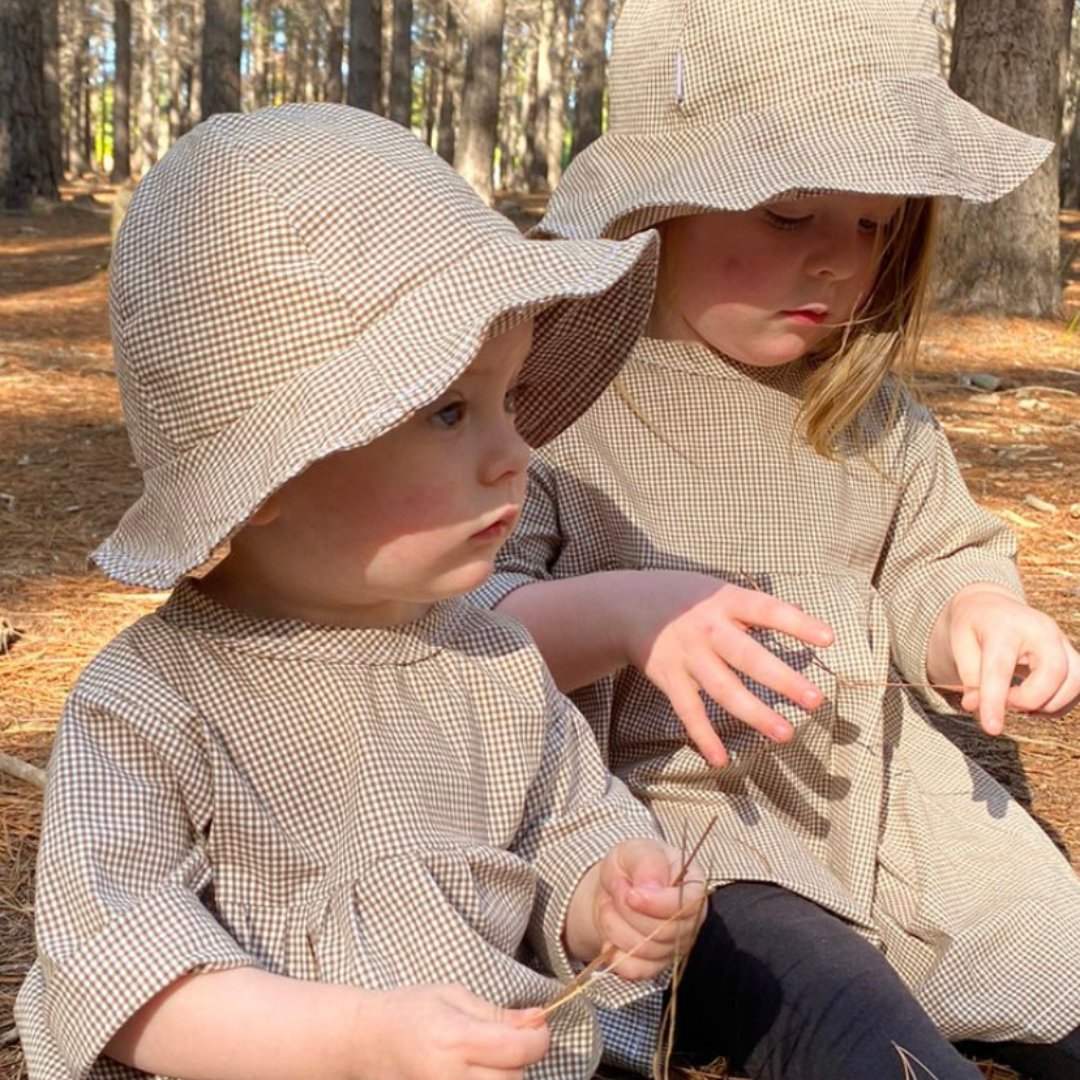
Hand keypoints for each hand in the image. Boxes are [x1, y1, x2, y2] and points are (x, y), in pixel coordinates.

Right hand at [356, 985, 549, 1079]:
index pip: (516, 1050)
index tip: (538, 1025)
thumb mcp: (453, 996)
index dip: (538, 1039)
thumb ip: (496, 1013)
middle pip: (513, 1078)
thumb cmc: (409, 1010)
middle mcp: (449, 1076)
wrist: (367, 1042)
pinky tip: (480, 1071)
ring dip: (506, 1075)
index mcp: (454, 1039)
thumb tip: (537, 1020)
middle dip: (522, 1057)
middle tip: (511, 1038)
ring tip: (491, 1056)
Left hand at [565, 839, 705, 980]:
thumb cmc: (630, 866)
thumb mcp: (635, 850)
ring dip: (617, 927)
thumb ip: (647, 863)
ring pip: (647, 950)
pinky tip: (609, 936)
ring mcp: (674, 946)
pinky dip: (615, 954)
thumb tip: (652, 888)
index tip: (631, 894)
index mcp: (692, 885)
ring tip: (609, 905)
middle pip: (666, 931)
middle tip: (615, 891)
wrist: (613, 888)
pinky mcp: (654, 965)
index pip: (689, 904)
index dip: (658, 903)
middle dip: (629, 912)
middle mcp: (689, 919)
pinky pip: (636, 970)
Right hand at [620, 571, 833, 767]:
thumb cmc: (686, 598)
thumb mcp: (718, 590)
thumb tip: (799, 611)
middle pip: (749, 657)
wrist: (628, 606)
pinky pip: (689, 711)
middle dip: (783, 680)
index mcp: (725, 602)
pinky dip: (704, 736)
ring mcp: (688, 657)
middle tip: (816, 701)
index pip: (767, 610)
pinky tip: (721, 759)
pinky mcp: (670, 679)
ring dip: (754, 713)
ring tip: (785, 734)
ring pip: (724, 689)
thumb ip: (754, 606)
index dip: (797, 623)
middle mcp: (707, 630)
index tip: (829, 639)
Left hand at [927, 583, 1079, 735]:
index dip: (996, 701)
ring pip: (1075, 682)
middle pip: (1054, 673)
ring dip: (1047, 705)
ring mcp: (1061, 642)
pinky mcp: (1071, 656)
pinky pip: (1078, 688)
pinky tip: (1033, 704)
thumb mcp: (959, 646)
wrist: (991, 608)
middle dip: (1029, 700)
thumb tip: (975, 706)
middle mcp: (1041, 630)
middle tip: (1005, 702)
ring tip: (1017, 703)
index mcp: (1005, 625)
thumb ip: (969, 678)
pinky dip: (1058, 704)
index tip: (991, 728)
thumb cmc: (973, 628)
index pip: (1002, 668)